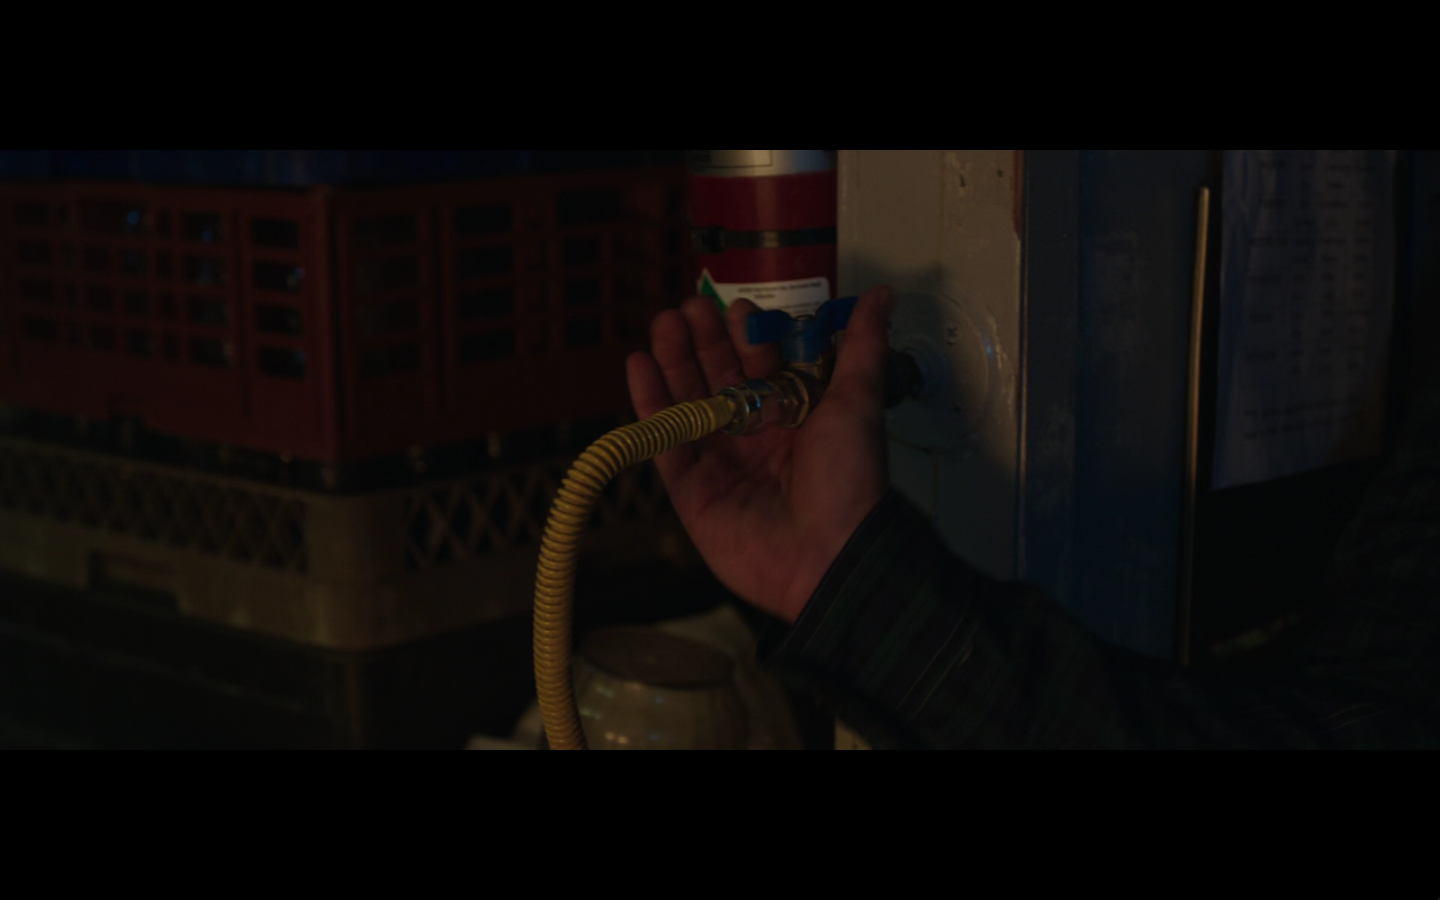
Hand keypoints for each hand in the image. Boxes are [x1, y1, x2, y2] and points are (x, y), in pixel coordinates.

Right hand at [626, 287, 894, 623]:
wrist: (830, 554)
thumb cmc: (849, 480)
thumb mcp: (858, 400)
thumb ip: (863, 345)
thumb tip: (882, 297)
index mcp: (794, 417)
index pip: (760, 365)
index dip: (746, 335)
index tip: (735, 307)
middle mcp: (755, 436)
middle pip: (717, 378)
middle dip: (703, 341)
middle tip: (689, 308)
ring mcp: (721, 462)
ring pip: (687, 402)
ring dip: (673, 362)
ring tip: (664, 325)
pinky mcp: (691, 489)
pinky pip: (664, 441)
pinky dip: (649, 404)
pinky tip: (639, 365)